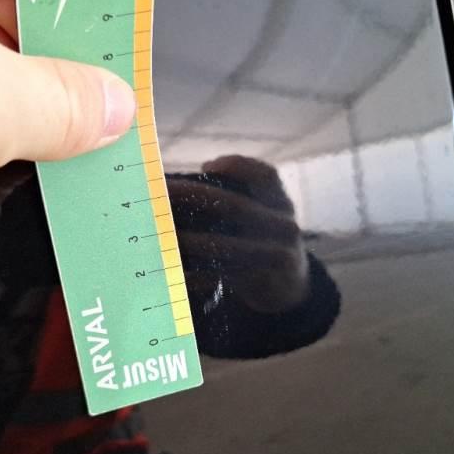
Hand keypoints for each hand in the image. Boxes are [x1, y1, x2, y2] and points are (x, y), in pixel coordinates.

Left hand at [170, 156, 309, 313]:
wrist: (292, 286)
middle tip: (163, 193)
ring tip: (161, 235)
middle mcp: (283, 225)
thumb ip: (239, 198)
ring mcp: (276, 254)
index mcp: (281, 203)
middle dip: (193, 196)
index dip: (238, 166)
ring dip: (188, 240)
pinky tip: (176, 270)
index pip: (266, 175)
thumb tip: (189, 184)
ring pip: (224, 244)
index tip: (206, 167)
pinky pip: (222, 275)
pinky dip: (196, 274)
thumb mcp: (265, 217)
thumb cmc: (264, 242)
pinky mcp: (263, 281)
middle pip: (235, 206)